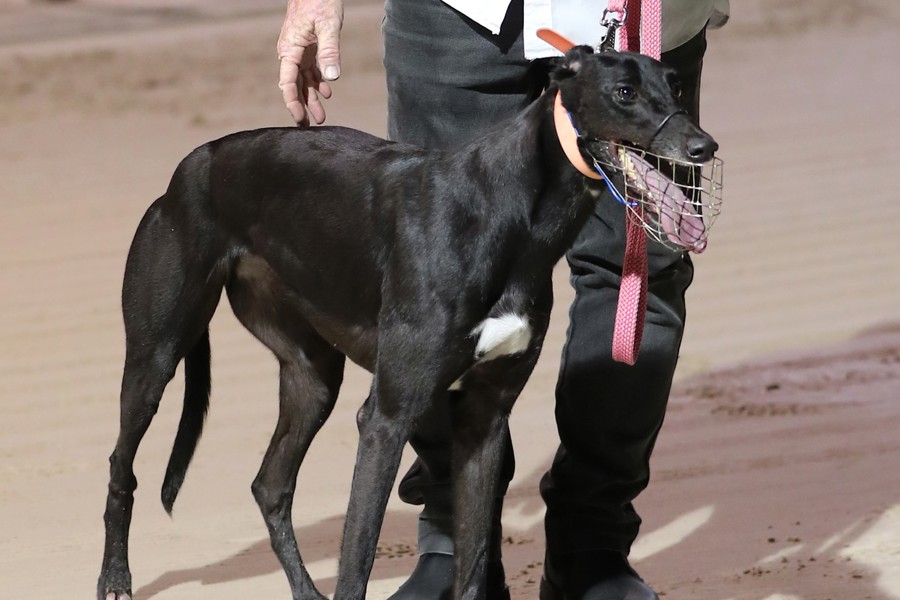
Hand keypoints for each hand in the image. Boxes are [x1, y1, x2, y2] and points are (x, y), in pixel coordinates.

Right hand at [277, 0, 343, 125]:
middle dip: (301, 107)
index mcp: (290, 49)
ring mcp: (300, 51)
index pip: (287, 82)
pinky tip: (327, 94)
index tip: (300, 118)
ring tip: (321, 117)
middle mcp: (292, 53)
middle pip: (295, 86)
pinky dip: (318, 83)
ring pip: (303, 80)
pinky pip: (311, 70)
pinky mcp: (309, 48)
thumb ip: (330, 51)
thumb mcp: (328, 25)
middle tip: (308, 127)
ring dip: (311, 98)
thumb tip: (332, 77)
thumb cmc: (319, 0)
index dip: (292, 102)